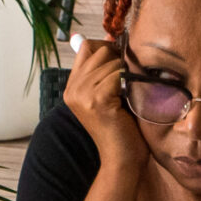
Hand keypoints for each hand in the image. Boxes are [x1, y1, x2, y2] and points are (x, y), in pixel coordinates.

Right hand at [64, 38, 147, 178]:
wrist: (123, 160)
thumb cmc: (122, 129)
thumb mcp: (109, 95)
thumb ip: (105, 71)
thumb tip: (111, 40)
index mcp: (72, 88)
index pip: (85, 48)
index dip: (106, 49)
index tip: (121, 64)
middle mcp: (72, 90)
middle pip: (97, 50)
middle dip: (118, 60)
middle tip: (127, 80)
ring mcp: (81, 95)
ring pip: (109, 61)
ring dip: (125, 73)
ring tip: (128, 93)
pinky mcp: (95, 101)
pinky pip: (116, 74)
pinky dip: (127, 82)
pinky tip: (128, 99)